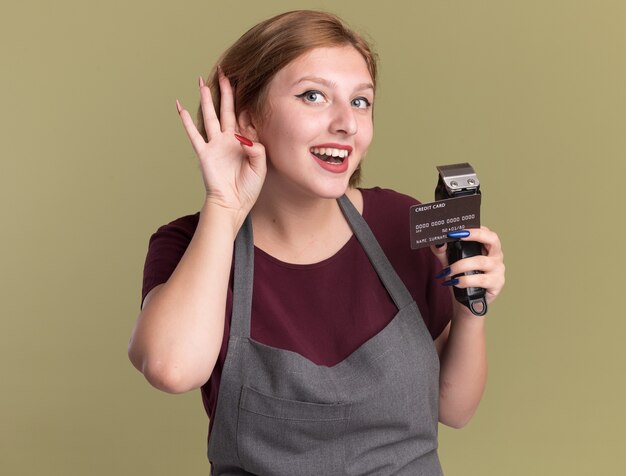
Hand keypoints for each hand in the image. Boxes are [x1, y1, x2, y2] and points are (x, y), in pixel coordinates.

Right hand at [176, 68, 265, 215]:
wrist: (233, 204)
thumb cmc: (248, 188)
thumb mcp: (260, 167)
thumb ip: (257, 150)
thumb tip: (243, 138)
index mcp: (245, 141)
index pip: (245, 116)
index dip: (246, 102)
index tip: (247, 82)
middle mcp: (229, 139)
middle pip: (227, 109)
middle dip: (226, 90)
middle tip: (224, 71)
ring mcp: (215, 145)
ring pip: (210, 116)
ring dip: (206, 99)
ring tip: (202, 81)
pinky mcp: (204, 153)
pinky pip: (194, 134)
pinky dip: (186, 120)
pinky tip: (180, 106)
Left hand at [431, 226, 505, 306]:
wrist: (466, 301)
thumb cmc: (462, 278)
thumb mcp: (450, 261)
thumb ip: (443, 251)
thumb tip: (438, 242)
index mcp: (487, 246)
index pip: (485, 231)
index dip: (473, 228)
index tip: (458, 228)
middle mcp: (496, 255)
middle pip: (493, 239)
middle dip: (475, 235)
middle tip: (458, 236)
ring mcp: (498, 269)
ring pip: (481, 261)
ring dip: (461, 265)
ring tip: (448, 271)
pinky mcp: (497, 283)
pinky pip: (481, 279)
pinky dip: (465, 280)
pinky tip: (455, 282)